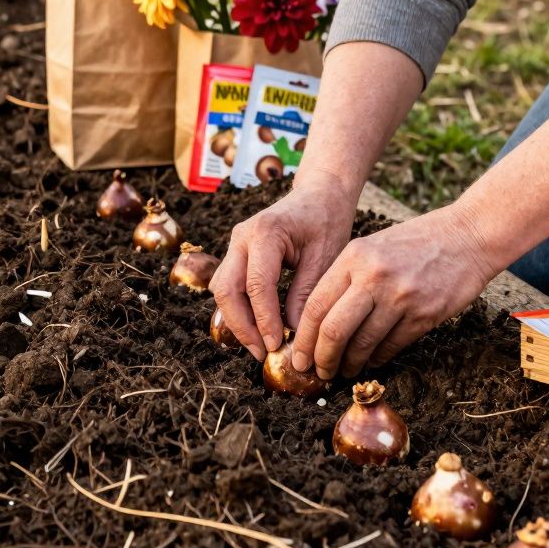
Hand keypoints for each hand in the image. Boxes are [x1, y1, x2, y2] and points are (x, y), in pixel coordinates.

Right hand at [210, 177, 358, 360]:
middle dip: (241, 326)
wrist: (320, 194)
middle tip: (262, 353)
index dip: (264, 320)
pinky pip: (229, 285)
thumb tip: (295, 334)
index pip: (256, 285)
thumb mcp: (325, 258)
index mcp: (266, 232)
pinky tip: (258, 329)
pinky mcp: (237, 253)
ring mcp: (235, 244)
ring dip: (237, 320)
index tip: (276, 345)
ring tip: (260, 346)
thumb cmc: (327, 221)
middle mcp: (242, 237)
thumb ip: (306, 294)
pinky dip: (239, 309)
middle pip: (226, 289)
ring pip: (222, 289)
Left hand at [289, 208, 496, 379]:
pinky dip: (377, 359)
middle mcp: (374, 276)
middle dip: (321, 359)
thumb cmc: (415, 243)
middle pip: (332, 330)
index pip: (315, 306)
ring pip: (362, 344)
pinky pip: (391, 346)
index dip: (303, 339)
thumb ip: (345, 279)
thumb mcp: (372, 248)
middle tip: (319, 371)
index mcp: (354, 257)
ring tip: (346, 370)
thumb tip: (317, 323)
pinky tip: (371, 361)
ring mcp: (400, 296)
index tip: (299, 356)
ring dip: (350, 364)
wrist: (468, 236)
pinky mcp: (424, 314)